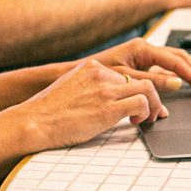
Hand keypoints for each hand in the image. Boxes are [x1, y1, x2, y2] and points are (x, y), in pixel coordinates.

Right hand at [13, 59, 165, 152]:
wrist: (35, 120)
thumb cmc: (49, 111)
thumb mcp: (72, 88)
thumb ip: (91, 87)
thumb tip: (106, 98)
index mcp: (92, 67)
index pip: (127, 73)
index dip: (139, 89)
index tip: (144, 100)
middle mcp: (101, 74)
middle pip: (142, 78)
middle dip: (153, 96)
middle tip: (154, 111)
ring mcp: (105, 90)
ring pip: (148, 88)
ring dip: (154, 105)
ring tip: (150, 117)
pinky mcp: (108, 108)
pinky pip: (141, 104)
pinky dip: (146, 113)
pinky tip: (137, 122)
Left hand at [86, 37, 190, 95]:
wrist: (80, 74)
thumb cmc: (97, 74)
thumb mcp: (126, 78)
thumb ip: (152, 81)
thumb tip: (177, 83)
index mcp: (142, 49)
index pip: (176, 61)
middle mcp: (145, 49)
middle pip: (179, 57)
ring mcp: (144, 56)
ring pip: (174, 62)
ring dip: (188, 73)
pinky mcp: (142, 64)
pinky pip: (164, 69)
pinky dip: (175, 78)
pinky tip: (182, 88)